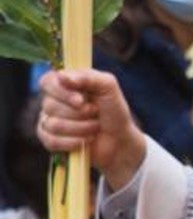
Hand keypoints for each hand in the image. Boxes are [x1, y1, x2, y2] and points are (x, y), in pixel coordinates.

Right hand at [38, 70, 145, 190]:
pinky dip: (73, 142)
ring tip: (95, 127)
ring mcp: (48, 120)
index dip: (61, 92)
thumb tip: (61, 75)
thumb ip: (88, 77)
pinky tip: (85, 140)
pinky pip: (51, 141)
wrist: (119, 139)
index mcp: (65, 84)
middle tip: (96, 113)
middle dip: (80, 113)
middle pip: (50, 105)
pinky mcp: (50, 140)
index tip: (80, 100)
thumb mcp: (108, 87)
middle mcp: (53, 100)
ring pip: (53, 124)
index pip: (47, 81)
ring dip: (81, 128)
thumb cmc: (114, 110)